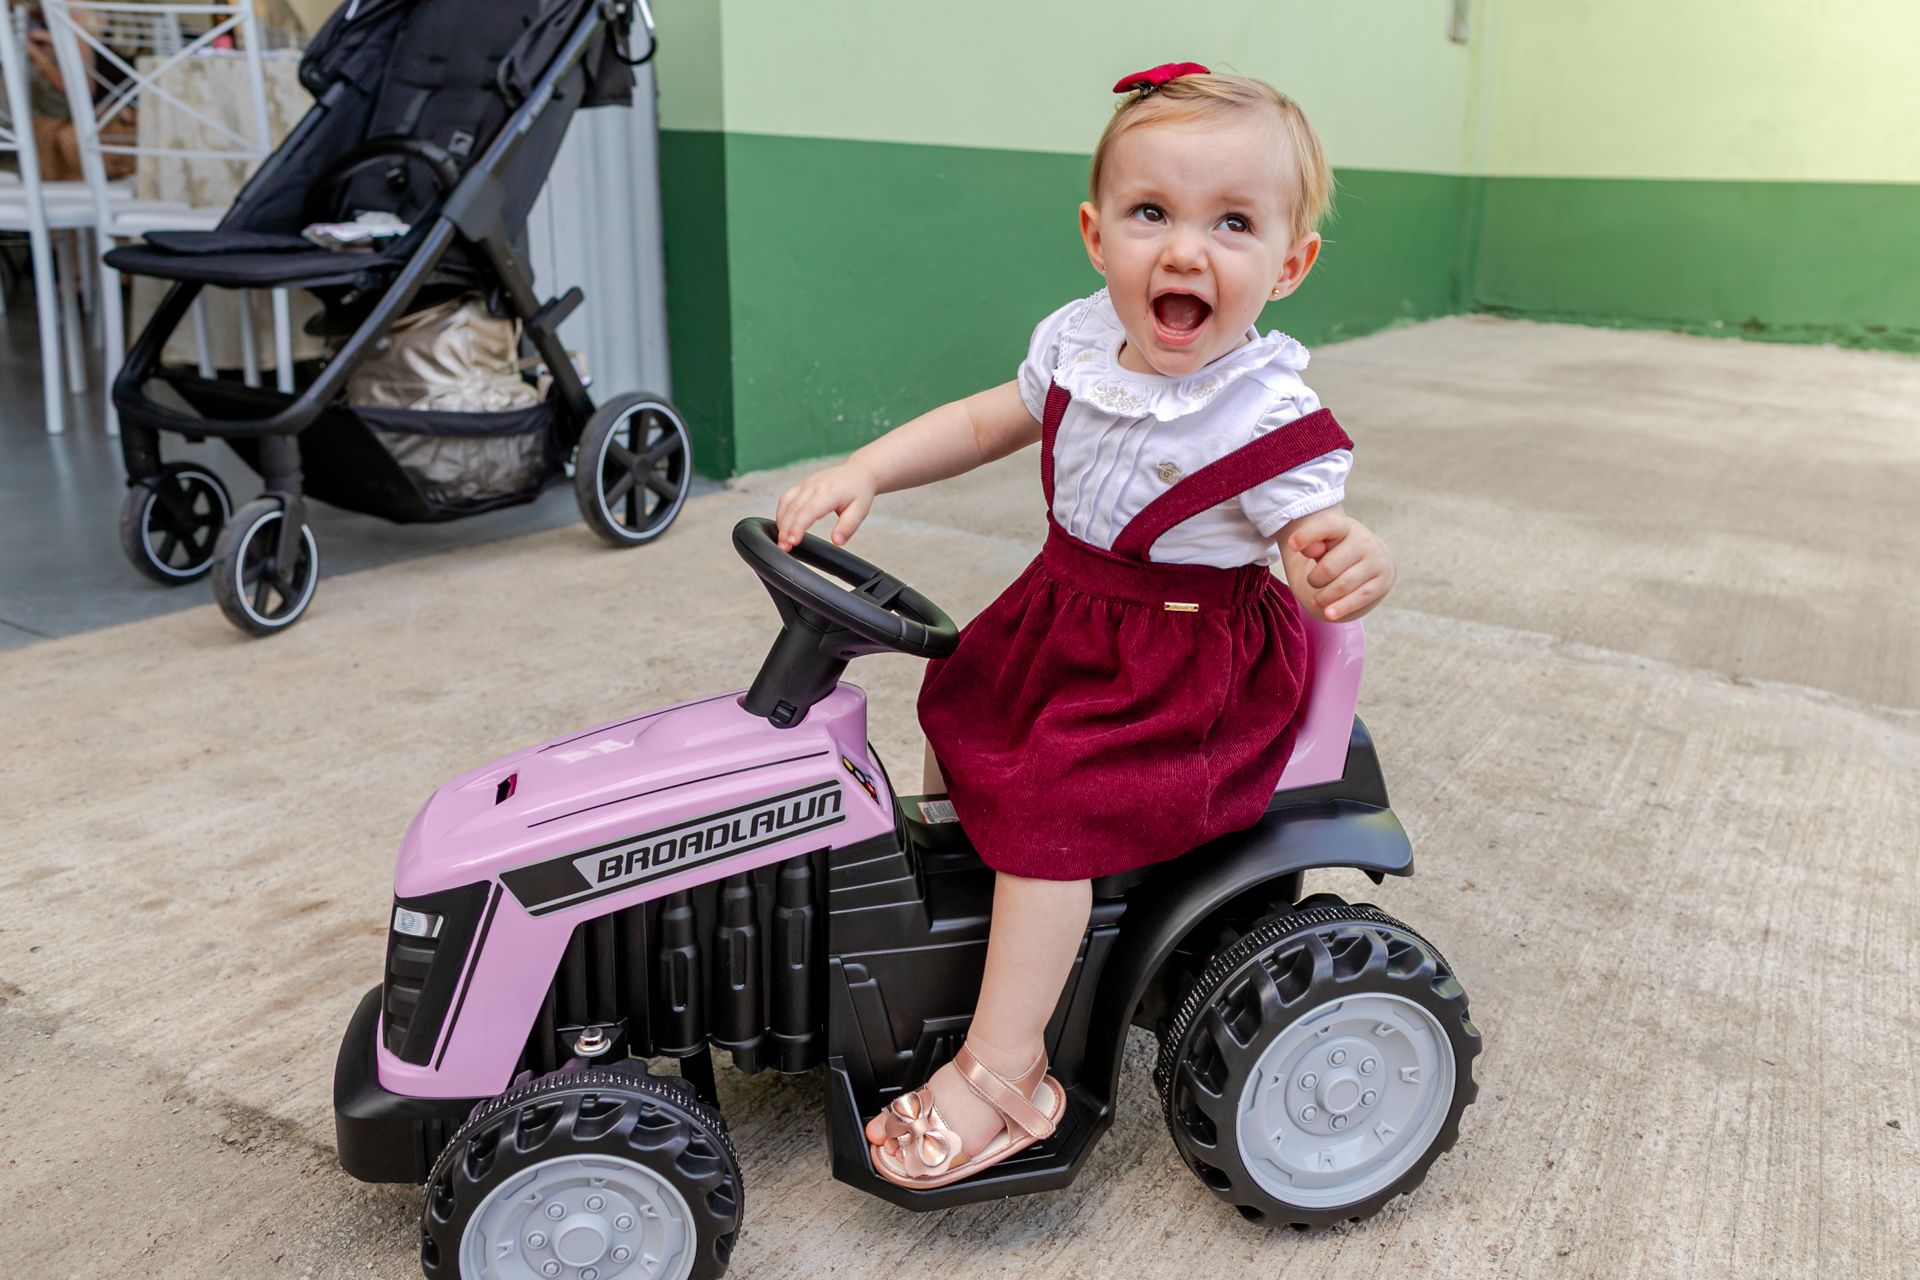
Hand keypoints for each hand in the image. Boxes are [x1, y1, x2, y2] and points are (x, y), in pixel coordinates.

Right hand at [774, 462, 877, 550]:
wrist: (858, 472)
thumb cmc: (859, 492)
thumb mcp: (860, 511)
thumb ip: (848, 527)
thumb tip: (837, 541)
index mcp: (830, 492)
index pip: (808, 511)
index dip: (797, 527)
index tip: (792, 542)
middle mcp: (815, 486)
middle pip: (793, 509)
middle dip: (785, 529)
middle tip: (784, 547)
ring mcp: (806, 484)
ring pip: (786, 503)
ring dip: (781, 522)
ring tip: (781, 540)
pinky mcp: (802, 484)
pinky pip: (786, 498)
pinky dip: (781, 513)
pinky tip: (782, 526)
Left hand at [1282, 508, 1395, 622]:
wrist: (1373, 560)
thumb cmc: (1338, 552)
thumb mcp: (1323, 544)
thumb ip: (1312, 544)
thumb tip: (1311, 549)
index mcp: (1345, 527)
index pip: (1327, 526)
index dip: (1308, 535)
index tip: (1291, 545)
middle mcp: (1364, 541)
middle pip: (1328, 568)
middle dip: (1314, 580)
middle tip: (1312, 582)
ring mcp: (1376, 561)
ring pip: (1342, 586)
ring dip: (1323, 597)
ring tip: (1316, 601)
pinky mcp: (1383, 582)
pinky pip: (1359, 599)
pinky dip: (1341, 608)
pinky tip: (1329, 614)